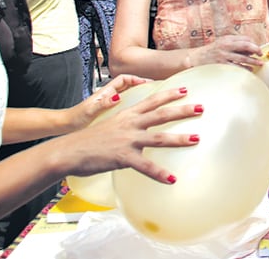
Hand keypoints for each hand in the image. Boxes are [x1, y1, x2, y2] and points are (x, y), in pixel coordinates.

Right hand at [55, 85, 201, 183]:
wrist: (68, 151)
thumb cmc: (86, 141)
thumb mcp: (107, 126)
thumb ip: (123, 125)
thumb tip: (133, 128)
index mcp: (126, 115)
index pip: (152, 101)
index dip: (169, 94)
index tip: (185, 89)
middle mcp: (130, 124)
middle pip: (161, 114)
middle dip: (183, 110)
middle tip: (201, 107)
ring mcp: (128, 140)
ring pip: (159, 137)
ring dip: (180, 139)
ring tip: (197, 139)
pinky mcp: (123, 157)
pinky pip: (146, 167)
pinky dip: (160, 173)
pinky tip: (172, 179)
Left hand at [63, 74, 150, 131]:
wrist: (65, 126)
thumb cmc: (74, 119)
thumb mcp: (89, 112)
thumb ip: (102, 104)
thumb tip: (116, 98)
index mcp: (105, 92)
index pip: (124, 79)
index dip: (136, 78)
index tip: (147, 82)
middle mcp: (108, 96)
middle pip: (128, 85)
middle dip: (141, 85)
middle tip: (154, 89)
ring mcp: (109, 104)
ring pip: (128, 95)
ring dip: (138, 95)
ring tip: (150, 101)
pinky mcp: (109, 113)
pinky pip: (125, 106)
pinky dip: (133, 106)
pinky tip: (138, 115)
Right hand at [190, 34, 265, 68]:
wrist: (194, 59)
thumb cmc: (211, 51)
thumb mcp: (222, 43)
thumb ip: (235, 44)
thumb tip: (251, 48)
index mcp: (227, 39)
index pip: (245, 39)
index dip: (253, 44)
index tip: (258, 49)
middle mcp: (225, 46)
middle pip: (245, 46)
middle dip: (256, 50)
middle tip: (261, 55)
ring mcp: (223, 56)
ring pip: (243, 58)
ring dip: (253, 61)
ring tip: (259, 64)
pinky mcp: (221, 66)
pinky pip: (236, 68)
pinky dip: (245, 69)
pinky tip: (249, 70)